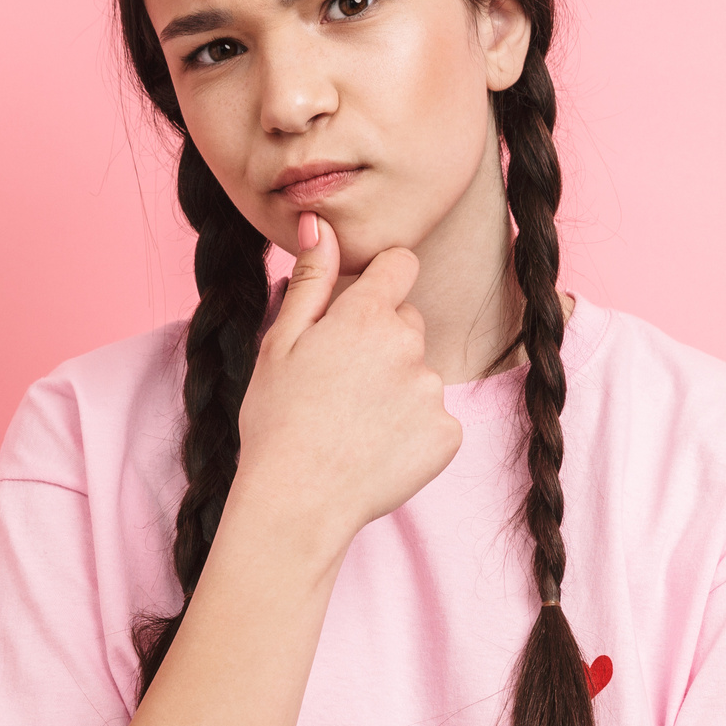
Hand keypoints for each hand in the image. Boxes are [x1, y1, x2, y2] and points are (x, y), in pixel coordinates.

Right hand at [228, 214, 461, 544]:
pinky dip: (412, 432)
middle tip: (340, 387)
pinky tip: (376, 450)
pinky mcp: (448, 435)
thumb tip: (320, 223)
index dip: (380, 283)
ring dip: (396, 391)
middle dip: (382, 344)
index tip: (359, 311)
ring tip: (354, 425)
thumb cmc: (277, 421)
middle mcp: (409, 346)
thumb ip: (311, 280)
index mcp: (367, 316)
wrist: (298, 501)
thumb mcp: (280, 343)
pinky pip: (435, 420)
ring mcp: (432, 392)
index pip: (400, 266)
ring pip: (420, 375)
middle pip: (408, 324)